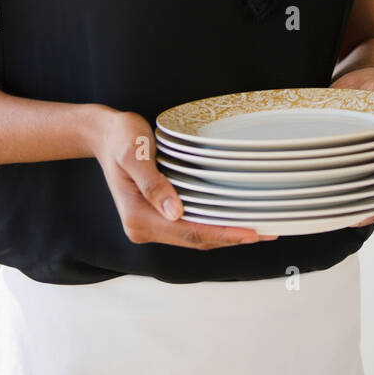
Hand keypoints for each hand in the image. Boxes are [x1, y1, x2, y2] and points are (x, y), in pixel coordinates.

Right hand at [86, 107, 277, 247]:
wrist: (104, 135)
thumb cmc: (121, 138)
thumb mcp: (135, 154)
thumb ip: (153, 183)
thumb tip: (174, 212)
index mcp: (138, 218)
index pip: (189, 232)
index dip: (223, 233)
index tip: (251, 232)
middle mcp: (143, 228)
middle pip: (196, 240)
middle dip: (232, 237)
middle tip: (269, 232)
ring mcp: (151, 224)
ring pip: (196, 236)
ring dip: (226, 234)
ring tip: (261, 229)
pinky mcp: (158, 216)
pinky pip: (191, 226)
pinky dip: (214, 225)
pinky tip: (235, 220)